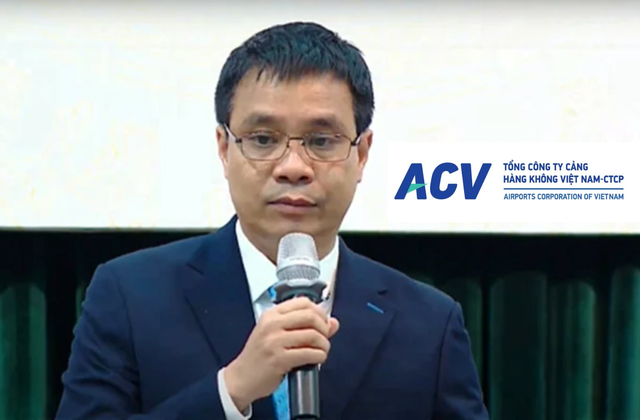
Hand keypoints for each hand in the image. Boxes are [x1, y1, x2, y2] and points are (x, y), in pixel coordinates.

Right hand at [224, 297, 339, 411]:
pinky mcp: (279, 359)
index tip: (323, 322)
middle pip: (310, 316)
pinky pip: (309, 353)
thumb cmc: (259, 356)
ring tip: (322, 350)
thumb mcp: (277, 335)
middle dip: (324, 327)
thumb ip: (304, 326)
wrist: (241, 378)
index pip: (303, 302)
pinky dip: (319, 356)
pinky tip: (318, 359)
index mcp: (271, 315)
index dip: (319, 311)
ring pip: (312, 335)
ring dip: (324, 344)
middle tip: (324, 337)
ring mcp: (274, 341)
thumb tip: (333, 322)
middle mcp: (272, 325)